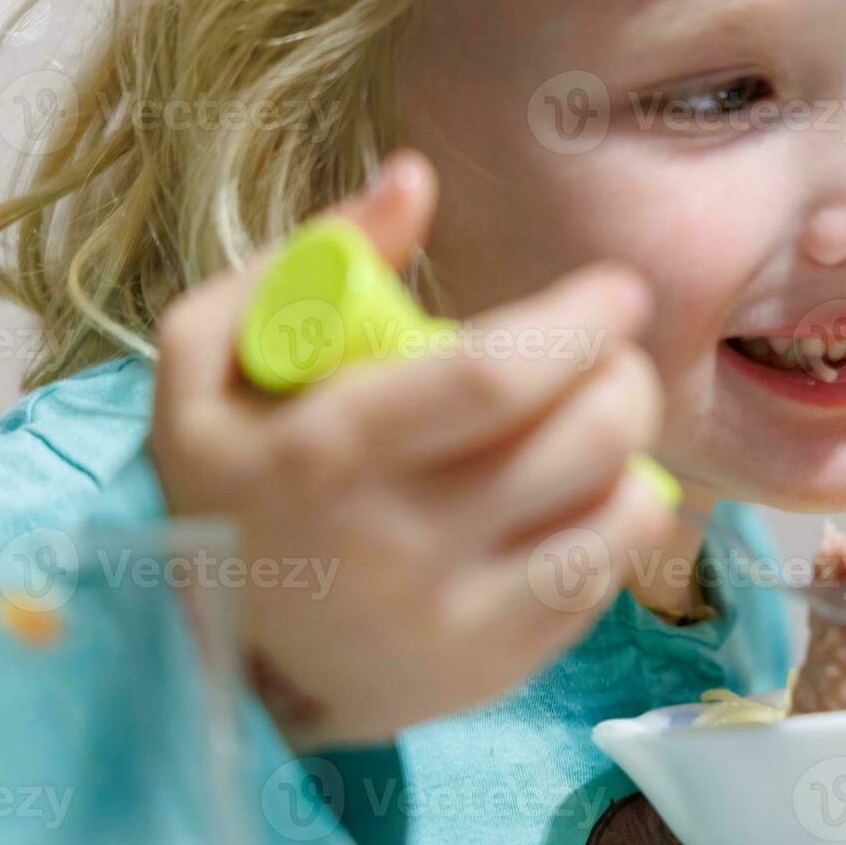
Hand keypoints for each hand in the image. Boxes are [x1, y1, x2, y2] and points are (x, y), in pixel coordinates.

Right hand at [149, 150, 669, 748]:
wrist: (217, 661)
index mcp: (328, 452)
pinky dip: (620, 520)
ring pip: (613, 514)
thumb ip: (305, 259)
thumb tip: (413, 177)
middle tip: (616, 354)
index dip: (579, 322)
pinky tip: (587, 494)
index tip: (614, 292)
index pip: (495, 376)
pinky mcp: (495, 667)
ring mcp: (455, 619)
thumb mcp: (209, 359)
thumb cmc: (227, 485)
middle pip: (580, 440)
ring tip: (605, 419)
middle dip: (626, 376)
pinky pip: (603, 578)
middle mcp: (400, 545)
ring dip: (636, 447)